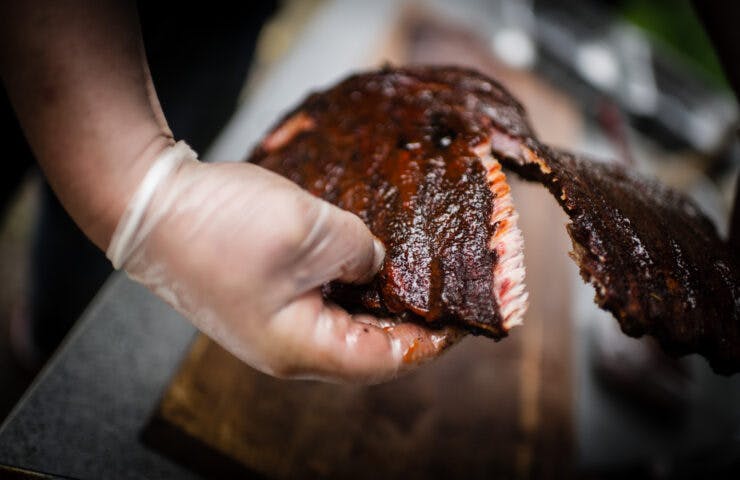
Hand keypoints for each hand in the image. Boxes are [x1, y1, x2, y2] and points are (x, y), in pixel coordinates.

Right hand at [108, 143, 460, 382]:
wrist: (151, 205)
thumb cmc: (221, 226)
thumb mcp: (315, 232)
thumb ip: (362, 253)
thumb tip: (376, 263)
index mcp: (302, 349)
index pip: (387, 360)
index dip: (431, 341)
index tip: (463, 317)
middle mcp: (288, 349)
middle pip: (367, 348)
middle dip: (410, 322)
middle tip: (445, 294)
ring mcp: (272, 326)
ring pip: (345, 324)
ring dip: (380, 302)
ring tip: (414, 275)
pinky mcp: (263, 299)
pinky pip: (320, 302)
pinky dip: (350, 285)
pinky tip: (366, 258)